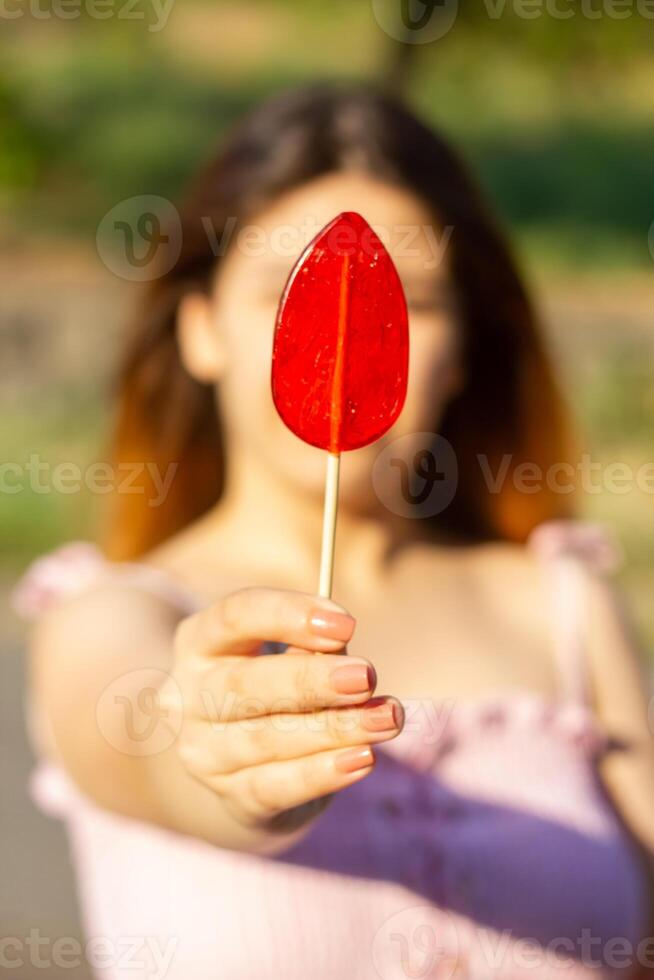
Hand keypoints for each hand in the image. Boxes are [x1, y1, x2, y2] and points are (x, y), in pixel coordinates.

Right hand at [163, 587, 403, 832]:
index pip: (235, 615)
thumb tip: (342, 640)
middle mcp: (187, 695)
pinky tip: (363, 759)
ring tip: (387, 718)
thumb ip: (311, 647)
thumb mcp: (288, 657)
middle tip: (368, 675)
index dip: (289, 615)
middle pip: (246, 684)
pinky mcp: (230, 796)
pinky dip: (322, 773)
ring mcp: (202, 751)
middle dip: (312, 680)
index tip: (347, 624)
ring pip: (267, 738)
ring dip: (335, 728)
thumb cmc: (277, 691)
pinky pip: (275, 786)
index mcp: (200, 641)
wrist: (251, 769)